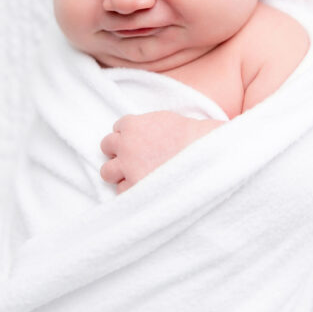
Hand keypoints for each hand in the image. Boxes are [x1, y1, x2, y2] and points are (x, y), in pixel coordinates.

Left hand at [99, 111, 223, 193]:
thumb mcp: (165, 120)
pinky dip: (130, 190)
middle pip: (106, 146)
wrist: (206, 156)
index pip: (118, 128)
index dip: (129, 135)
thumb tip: (141, 134)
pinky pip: (121, 191)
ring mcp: (128, 168)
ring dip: (119, 172)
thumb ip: (147, 126)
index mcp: (133, 125)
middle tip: (133, 158)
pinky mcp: (135, 188)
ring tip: (135, 175)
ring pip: (107, 171)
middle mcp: (126, 145)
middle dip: (118, 151)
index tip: (140, 142)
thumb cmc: (193, 137)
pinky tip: (144, 188)